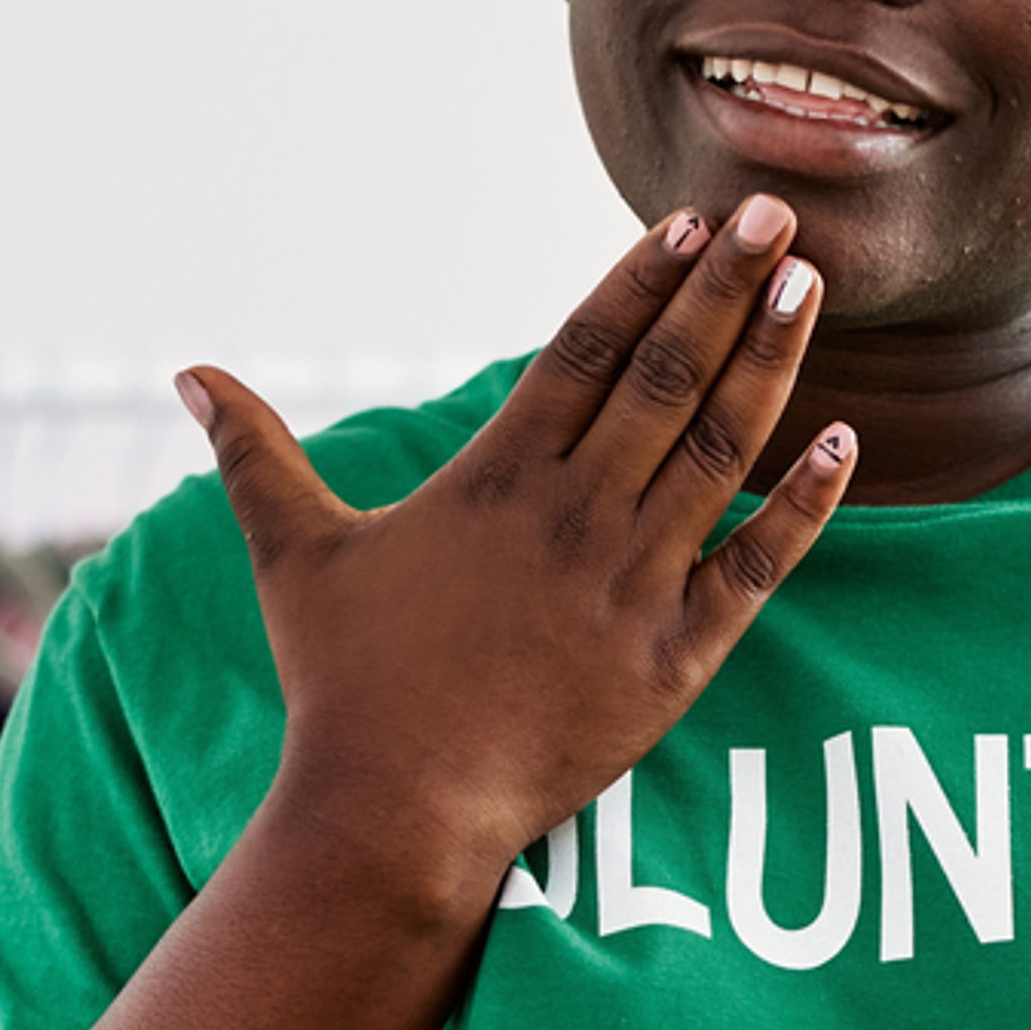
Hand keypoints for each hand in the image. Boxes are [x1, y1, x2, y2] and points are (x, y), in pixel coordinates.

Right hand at [185, 196, 855, 921]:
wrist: (395, 813)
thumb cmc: (344, 685)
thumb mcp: (294, 553)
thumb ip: (255, 452)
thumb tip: (187, 371)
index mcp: (493, 478)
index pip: (582, 350)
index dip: (638, 280)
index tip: (687, 222)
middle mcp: (570, 515)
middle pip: (663, 376)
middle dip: (723, 289)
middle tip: (773, 216)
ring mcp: (630, 583)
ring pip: (718, 448)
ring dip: (770, 362)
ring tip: (809, 287)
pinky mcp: (674, 656)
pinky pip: (756, 566)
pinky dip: (802, 503)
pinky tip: (843, 441)